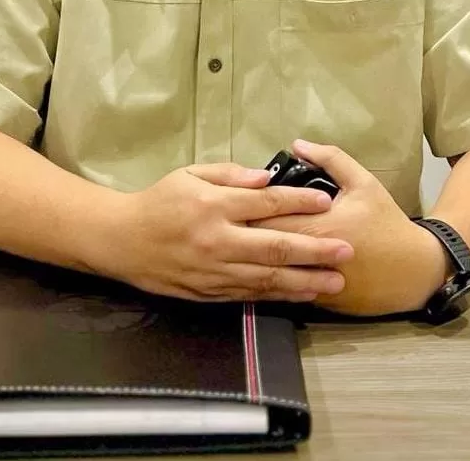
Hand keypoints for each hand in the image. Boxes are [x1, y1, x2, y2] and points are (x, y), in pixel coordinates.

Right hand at [110, 163, 354, 302]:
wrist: (122, 241)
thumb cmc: (159, 201)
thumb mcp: (190, 174)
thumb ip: (230, 175)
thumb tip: (268, 178)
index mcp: (214, 206)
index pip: (266, 203)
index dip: (300, 202)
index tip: (328, 202)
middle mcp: (218, 240)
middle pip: (276, 246)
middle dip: (316, 249)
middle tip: (347, 251)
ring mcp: (215, 271)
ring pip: (268, 278)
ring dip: (305, 280)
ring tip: (335, 280)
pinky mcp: (210, 292)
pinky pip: (250, 294)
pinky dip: (279, 295)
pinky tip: (301, 294)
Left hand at [252, 141, 445, 314]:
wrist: (416, 269)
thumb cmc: (386, 221)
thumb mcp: (363, 182)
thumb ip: (330, 159)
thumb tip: (296, 145)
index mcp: (319, 226)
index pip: (267, 219)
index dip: (247, 212)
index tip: (236, 203)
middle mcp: (312, 258)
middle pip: (262, 247)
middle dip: (244, 235)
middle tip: (231, 223)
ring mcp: (314, 284)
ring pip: (271, 272)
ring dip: (254, 259)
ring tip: (240, 246)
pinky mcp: (320, 302)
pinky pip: (287, 290)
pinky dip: (273, 278)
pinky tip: (260, 269)